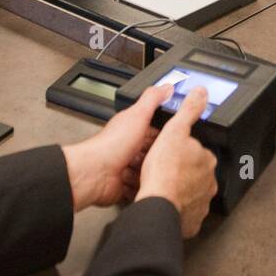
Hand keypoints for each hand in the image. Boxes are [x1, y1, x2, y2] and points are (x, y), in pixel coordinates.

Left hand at [61, 84, 169, 210]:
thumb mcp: (137, 115)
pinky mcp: (123, 186)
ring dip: (153, 173)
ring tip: (165, 174)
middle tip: (175, 159)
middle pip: (151, 152)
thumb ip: (152, 99)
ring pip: (146, 171)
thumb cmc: (110, 145)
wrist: (95, 174)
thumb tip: (166, 87)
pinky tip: (152, 186)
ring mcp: (125, 168)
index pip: (153, 129)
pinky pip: (138, 189)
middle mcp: (127, 148)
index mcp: (131, 129)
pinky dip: (144, 188)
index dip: (167, 133)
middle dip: (161, 156)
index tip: (180, 135)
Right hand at [135, 86, 218, 238]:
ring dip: (181, 190)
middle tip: (165, 169)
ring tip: (163, 186)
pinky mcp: (192, 220)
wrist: (158, 204)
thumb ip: (189, 111)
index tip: (172, 152)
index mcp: (207, 160)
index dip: (184, 150)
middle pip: (196, 172)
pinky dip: (178, 209)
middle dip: (184, 171)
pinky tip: (166, 203)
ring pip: (192, 193)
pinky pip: (186, 212)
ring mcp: (202, 203)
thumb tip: (201, 93)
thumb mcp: (174, 131)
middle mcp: (209, 182)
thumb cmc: (164, 171)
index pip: (198, 151)